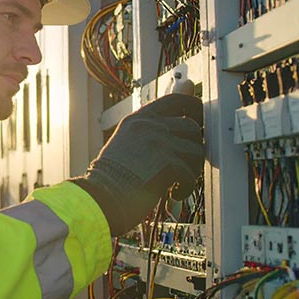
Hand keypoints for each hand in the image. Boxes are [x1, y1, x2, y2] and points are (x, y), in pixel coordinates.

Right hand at [71, 94, 204, 233]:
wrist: (100, 198)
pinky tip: (173, 193)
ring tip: (178, 181)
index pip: (175, 100)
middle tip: (187, 162)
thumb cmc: (110, 179)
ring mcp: (160, 143)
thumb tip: (177, 129)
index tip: (198, 118)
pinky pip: (192, 174)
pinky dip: (186, 187)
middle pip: (191, 126)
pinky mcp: (169, 164)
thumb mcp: (125, 143)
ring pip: (197, 150)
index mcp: (138, 120)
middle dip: (194, 146)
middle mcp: (150, 126)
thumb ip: (148, 132)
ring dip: (192, 169)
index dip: (193, 107)